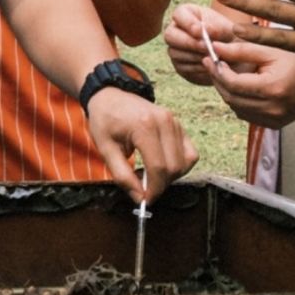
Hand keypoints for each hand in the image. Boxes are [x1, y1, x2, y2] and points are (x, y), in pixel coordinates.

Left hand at [85, 88, 197, 202]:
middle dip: (161, 185)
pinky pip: (190, 152)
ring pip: (186, 161)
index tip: (145, 200)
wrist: (110, 95)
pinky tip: (162, 165)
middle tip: (144, 188)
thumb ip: (122, 176)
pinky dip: (180, 164)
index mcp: (144, 126)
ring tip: (151, 174)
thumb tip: (139, 198)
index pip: (158, 167)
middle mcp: (164, 122)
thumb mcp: (105, 149)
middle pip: (174, 167)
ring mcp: (174, 121)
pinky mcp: (178, 124)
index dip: (154, 189)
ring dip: (172, 176)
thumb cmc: (105, 120)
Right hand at [164, 2, 237, 86]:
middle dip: (189, 42)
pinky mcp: (179, 65)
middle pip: (170, 35)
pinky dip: (197, 67)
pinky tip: (209, 65)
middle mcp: (176, 30)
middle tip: (206, 47)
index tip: (202, 31)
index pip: (178, 14)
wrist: (232, 56)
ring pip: (175, 53)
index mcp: (186, 14)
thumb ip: (217, 28)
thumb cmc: (228, 36)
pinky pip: (182, 67)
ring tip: (212, 57)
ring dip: (195, 56)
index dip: (187, 23)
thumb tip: (205, 30)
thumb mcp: (226, 29)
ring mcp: (175, 49)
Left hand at [207, 40, 294, 129]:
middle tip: (213, 64)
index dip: (216, 71)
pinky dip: (239, 102)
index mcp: (272, 88)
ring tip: (227, 74)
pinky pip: (246, 115)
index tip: (209, 57)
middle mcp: (273, 109)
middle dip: (218, 81)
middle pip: (231, 98)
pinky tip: (242, 87)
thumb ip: (241, 50)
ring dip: (227, 92)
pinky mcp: (274, 125)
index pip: (232, 84)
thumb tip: (215, 49)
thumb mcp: (271, 50)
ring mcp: (274, 120)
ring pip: (236, 109)